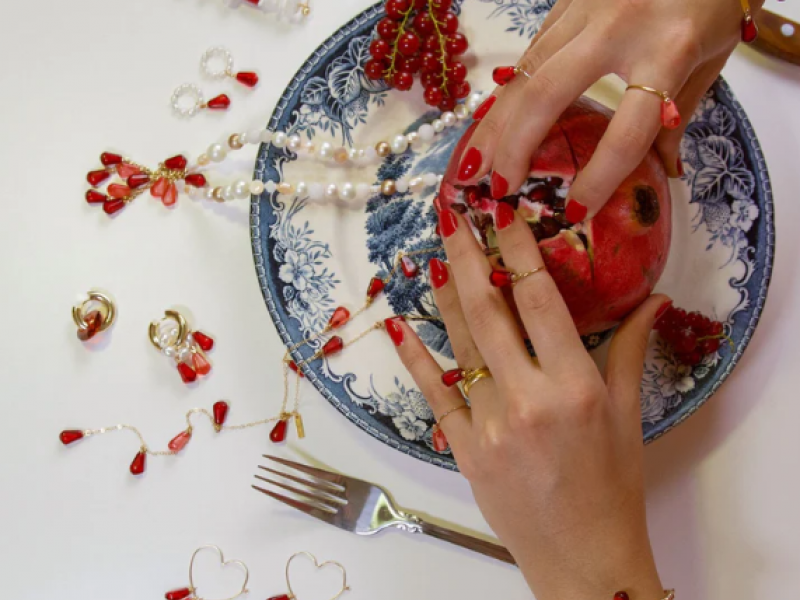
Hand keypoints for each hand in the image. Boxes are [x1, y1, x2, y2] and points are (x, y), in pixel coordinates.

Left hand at [385, 206, 671, 598]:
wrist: (583, 558)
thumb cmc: (613, 486)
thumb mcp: (629, 416)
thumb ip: (631, 351)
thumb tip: (653, 298)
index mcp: (575, 386)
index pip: (539, 298)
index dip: (517, 248)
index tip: (503, 212)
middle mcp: (528, 398)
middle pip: (488, 309)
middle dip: (468, 255)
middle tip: (452, 215)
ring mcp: (490, 425)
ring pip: (459, 344)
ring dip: (443, 295)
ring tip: (434, 255)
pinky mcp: (464, 449)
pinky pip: (435, 393)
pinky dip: (415, 357)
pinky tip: (399, 324)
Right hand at [460, 0, 759, 221]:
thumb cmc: (711, 1)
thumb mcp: (709, 62)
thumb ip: (677, 117)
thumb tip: (661, 173)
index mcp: (669, 49)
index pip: (627, 130)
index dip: (599, 178)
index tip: (575, 212)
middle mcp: (618, 26)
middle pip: (548, 93)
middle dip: (516, 146)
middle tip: (498, 189)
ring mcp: (585, 8)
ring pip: (525, 71)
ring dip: (494, 123)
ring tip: (471, 166)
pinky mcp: (565, 1)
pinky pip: (529, 53)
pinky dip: (506, 93)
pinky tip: (489, 124)